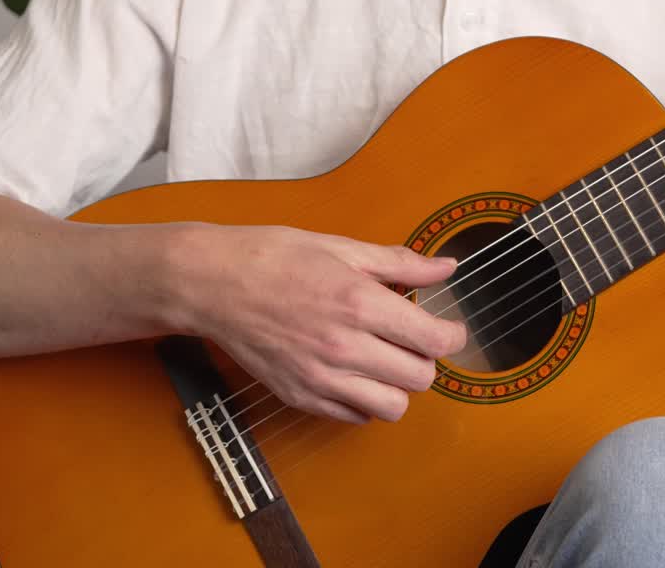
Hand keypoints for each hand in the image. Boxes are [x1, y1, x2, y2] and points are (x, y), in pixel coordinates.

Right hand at [162, 224, 465, 422]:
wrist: (211, 283)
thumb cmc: (274, 257)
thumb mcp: (343, 248)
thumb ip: (401, 264)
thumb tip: (447, 268)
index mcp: (360, 304)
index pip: (434, 340)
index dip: (453, 336)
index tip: (450, 328)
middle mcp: (344, 347)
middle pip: (420, 379)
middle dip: (426, 359)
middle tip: (413, 341)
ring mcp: (320, 377)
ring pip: (392, 407)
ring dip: (398, 387)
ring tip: (385, 361)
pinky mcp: (299, 396)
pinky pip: (354, 418)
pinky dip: (364, 401)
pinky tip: (355, 374)